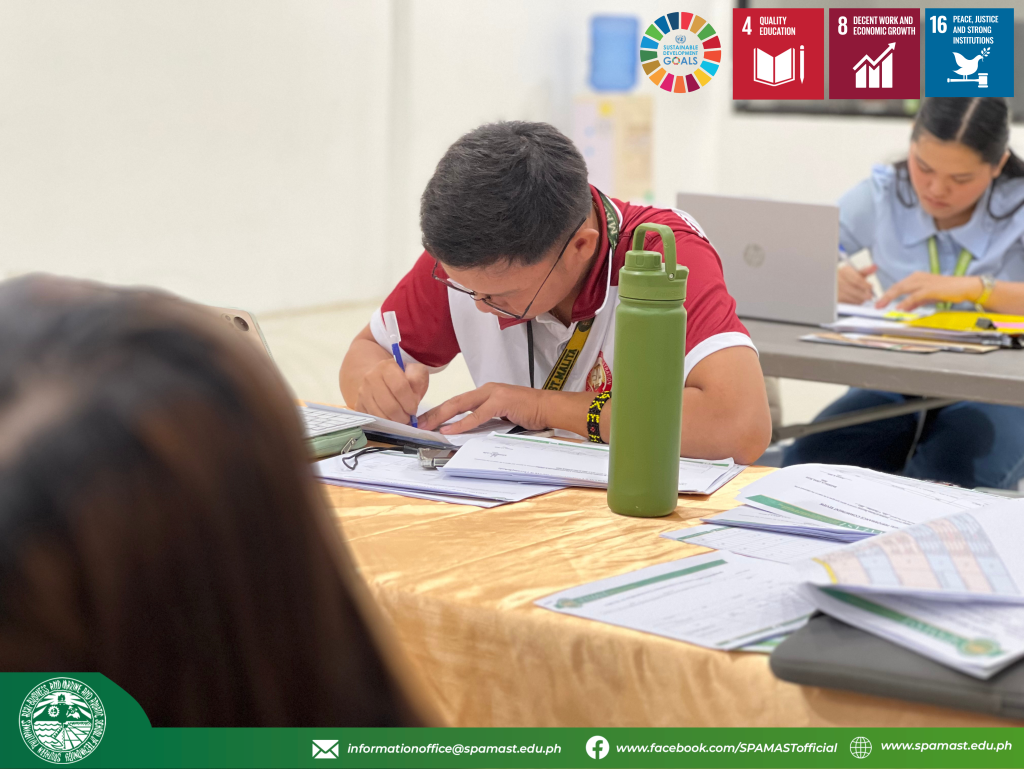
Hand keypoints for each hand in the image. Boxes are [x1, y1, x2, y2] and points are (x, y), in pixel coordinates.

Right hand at [354, 358, 427, 423]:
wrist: (385, 379)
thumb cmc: (404, 377)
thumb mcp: (417, 373)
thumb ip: (418, 381)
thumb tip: (414, 398)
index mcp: (387, 367)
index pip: (400, 388)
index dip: (410, 403)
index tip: (414, 410)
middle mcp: (371, 377)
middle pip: (389, 405)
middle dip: (402, 416)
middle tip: (408, 418)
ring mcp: (362, 392)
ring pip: (379, 415)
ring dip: (393, 422)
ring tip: (400, 419)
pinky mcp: (358, 405)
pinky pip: (372, 420)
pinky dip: (383, 424)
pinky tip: (391, 419)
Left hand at [418, 383, 547, 433]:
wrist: (549, 407)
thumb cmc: (530, 412)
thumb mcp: (503, 416)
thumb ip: (487, 419)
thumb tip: (469, 431)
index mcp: (486, 393)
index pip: (458, 402)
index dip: (441, 412)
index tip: (427, 421)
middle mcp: (487, 390)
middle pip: (454, 401)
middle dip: (435, 413)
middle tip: (419, 423)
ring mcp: (493, 394)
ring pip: (461, 405)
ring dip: (443, 416)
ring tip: (428, 426)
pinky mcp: (501, 402)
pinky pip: (477, 414)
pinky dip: (462, 423)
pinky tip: (450, 429)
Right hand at [838, 263, 878, 303]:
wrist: (834, 283)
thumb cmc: (846, 277)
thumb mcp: (854, 272)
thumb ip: (865, 270)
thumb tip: (875, 267)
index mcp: (844, 272)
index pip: (857, 280)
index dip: (866, 285)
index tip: (871, 287)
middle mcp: (838, 281)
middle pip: (856, 291)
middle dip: (865, 294)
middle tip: (869, 295)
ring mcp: (837, 291)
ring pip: (853, 298)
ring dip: (861, 299)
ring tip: (863, 297)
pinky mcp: (837, 299)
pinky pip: (849, 303)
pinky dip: (855, 303)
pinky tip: (857, 300)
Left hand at [875, 272, 982, 311]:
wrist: (964, 287)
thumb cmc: (948, 291)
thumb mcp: (927, 297)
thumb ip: (915, 302)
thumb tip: (903, 308)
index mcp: (916, 278)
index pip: (898, 286)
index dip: (887, 294)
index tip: (880, 303)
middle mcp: (918, 277)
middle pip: (897, 286)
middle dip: (885, 296)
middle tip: (876, 305)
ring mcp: (924, 282)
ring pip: (902, 289)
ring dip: (891, 298)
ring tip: (882, 306)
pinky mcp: (930, 288)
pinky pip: (914, 296)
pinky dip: (906, 302)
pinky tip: (899, 308)